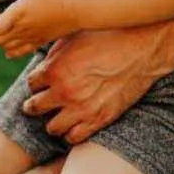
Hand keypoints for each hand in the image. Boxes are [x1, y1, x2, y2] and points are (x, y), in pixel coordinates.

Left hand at [20, 23, 173, 144]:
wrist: (142, 48)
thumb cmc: (109, 36)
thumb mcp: (75, 36)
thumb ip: (55, 53)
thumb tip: (45, 63)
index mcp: (55, 69)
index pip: (32, 84)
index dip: (37, 82)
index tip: (43, 82)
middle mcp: (64, 92)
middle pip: (34, 107)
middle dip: (35, 104)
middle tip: (41, 102)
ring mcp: (81, 109)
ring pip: (52, 128)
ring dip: (52, 120)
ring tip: (59, 114)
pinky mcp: (99, 120)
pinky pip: (74, 137)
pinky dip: (71, 132)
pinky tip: (75, 123)